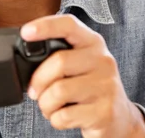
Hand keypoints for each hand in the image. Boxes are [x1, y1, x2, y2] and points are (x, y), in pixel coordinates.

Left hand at [21, 14, 144, 137]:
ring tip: (48, 106)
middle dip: (38, 80)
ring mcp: (106, 86)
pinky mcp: (105, 112)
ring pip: (59, 91)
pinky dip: (54, 119)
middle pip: (59, 62)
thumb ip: (57, 54)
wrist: (120, 118)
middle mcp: (103, 61)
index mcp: (92, 43)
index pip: (70, 25)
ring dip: (44, 103)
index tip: (25, 32)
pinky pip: (64, 115)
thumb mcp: (79, 63)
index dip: (45, 26)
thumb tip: (24, 54)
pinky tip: (61, 116)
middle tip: (34, 91)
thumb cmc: (88, 86)